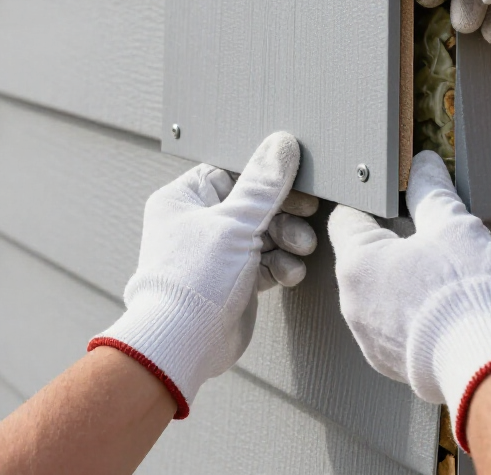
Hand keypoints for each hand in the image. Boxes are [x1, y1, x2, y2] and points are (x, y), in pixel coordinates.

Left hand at [88, 133, 317, 417]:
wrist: (182, 347)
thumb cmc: (192, 281)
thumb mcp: (234, 223)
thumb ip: (264, 185)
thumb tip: (282, 144)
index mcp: (186, 197)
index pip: (234, 170)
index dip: (268, 174)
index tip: (298, 176)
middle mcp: (200, 222)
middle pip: (254, 202)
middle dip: (285, 210)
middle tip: (309, 211)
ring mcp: (218, 252)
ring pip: (265, 232)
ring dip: (288, 238)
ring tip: (301, 247)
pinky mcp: (234, 280)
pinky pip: (266, 262)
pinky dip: (281, 265)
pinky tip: (290, 271)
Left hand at [328, 151, 490, 453]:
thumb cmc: (468, 297)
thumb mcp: (453, 225)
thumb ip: (432, 190)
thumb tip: (424, 166)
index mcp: (357, 261)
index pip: (345, 215)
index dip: (372, 201)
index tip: (396, 197)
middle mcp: (352, 302)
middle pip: (363, 254)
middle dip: (393, 241)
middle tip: (429, 236)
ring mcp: (369, 338)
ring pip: (379, 291)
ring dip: (403, 280)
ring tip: (442, 275)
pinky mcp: (391, 364)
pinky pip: (394, 325)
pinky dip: (413, 313)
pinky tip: (445, 308)